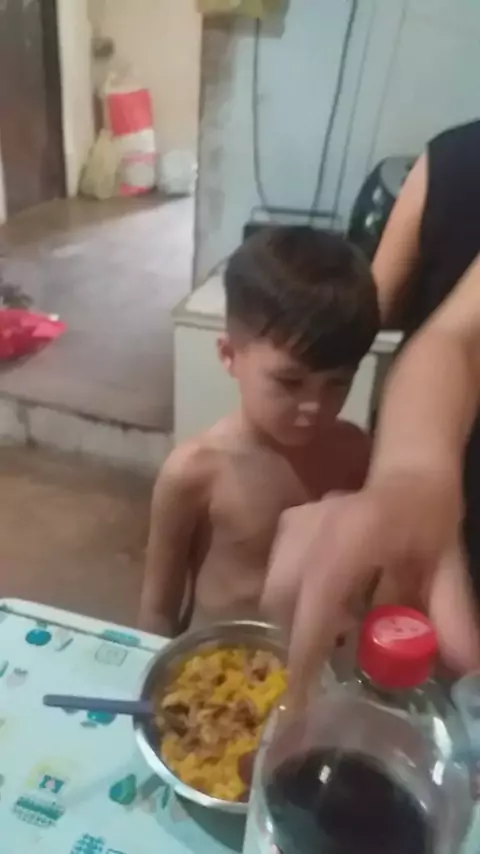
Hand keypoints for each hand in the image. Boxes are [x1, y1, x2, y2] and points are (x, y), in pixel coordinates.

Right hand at [263, 479, 478, 701]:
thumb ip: (452, 613)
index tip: (303, 692)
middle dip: (297, 637)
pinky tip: (327, 602)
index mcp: (355, 534)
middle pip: (283, 597)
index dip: (307, 644)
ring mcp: (297, 521)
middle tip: (328, 661)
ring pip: (275, 587)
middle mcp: (316, 525)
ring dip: (295, 618)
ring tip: (336, 629)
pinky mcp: (287, 524)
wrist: (410, 474)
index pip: (318, 594)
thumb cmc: (429, 516)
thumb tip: (466, 668)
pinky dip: (292, 598)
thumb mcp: (448, 564)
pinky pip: (276, 573)